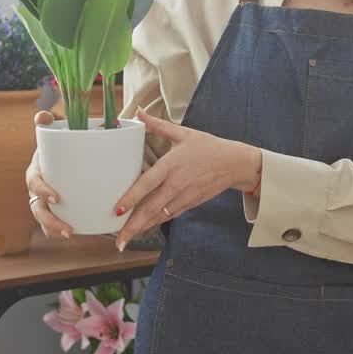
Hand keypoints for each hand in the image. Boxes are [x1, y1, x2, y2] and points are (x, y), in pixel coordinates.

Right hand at [27, 110, 73, 238]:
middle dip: (50, 221)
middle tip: (67, 229)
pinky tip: (77, 233)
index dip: (42, 191)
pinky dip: (60, 231)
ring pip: (44, 220)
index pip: (34, 183)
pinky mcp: (54, 211)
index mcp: (37, 172)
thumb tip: (42, 115)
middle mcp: (37, 190)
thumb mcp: (54, 133)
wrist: (65, 157)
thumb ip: (49, 122)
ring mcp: (44, 202)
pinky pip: (53, 225)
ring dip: (54, 229)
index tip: (56, 198)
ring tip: (71, 234)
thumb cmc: (60, 145)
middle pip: (37, 209)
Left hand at [113, 109, 260, 250]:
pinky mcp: (190, 204)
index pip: (147, 184)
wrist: (235, 163)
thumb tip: (138, 112)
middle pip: (150, 208)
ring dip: (141, 229)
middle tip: (117, 241)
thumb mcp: (183, 133)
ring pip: (158, 216)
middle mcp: (176, 184)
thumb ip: (157, 125)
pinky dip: (155, 223)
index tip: (117, 209)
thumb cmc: (208, 146)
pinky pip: (169, 216)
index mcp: (171, 165)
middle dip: (132, 225)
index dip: (131, 197)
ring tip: (124, 240)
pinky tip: (142, 230)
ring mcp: (184, 197)